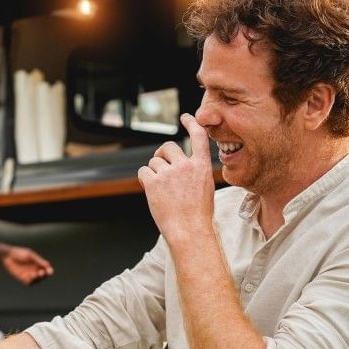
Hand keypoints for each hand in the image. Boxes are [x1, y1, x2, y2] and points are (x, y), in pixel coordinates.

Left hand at [2, 246, 53, 284]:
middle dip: (44, 275)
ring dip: (38, 279)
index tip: (50, 271)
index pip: (46, 269)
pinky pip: (29, 283)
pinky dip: (31, 281)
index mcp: (38, 263)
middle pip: (43, 276)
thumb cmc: (19, 253)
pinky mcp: (22, 279)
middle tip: (41, 272)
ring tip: (35, 274)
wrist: (7, 256)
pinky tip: (30, 276)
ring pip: (37, 280)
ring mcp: (29, 275)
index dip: (49, 271)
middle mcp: (34, 269)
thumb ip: (38, 261)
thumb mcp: (30, 256)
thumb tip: (48, 265)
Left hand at [137, 114, 215, 246]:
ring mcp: (169, 173)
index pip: (198, 137)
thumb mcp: (205, 187)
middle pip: (168, 146)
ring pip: (154, 161)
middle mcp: (186, 165)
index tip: (185, 117)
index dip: (191, 124)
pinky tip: (151, 190)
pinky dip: (144, 179)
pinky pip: (143, 171)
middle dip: (161, 153)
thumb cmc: (197, 214)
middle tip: (160, 164)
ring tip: (161, 189)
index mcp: (202, 166)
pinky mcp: (154, 182)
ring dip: (154, 171)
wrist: (189, 230)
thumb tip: (179, 164)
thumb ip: (194, 172)